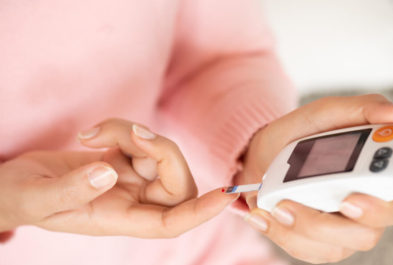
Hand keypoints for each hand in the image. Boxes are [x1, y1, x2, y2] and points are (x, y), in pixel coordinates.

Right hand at [0, 119, 237, 236]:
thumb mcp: (37, 198)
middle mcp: (131, 201)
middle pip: (175, 181)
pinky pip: (140, 139)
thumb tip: (108, 172)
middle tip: (129, 133)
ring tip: (93, 134)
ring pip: (158, 154)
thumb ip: (71, 189)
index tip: (227, 194)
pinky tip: (92, 134)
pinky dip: (122, 128)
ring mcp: (129, 178)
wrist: (12, 184)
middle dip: (161, 151)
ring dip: (133, 133)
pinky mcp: (121, 158)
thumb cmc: (19, 198)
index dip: (201, 211)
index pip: (171, 222)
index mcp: (118, 220)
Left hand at [237, 94, 392, 262]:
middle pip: (366, 235)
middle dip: (327, 224)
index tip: (350, 198)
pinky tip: (260, 214)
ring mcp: (340, 231)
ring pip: (331, 247)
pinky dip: (279, 233)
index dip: (382, 208)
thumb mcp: (326, 113)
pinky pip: (303, 249)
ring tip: (272, 204)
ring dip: (297, 227)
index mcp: (376, 181)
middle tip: (291, 203)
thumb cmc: (301, 134)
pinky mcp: (315, 243)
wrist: (264, 154)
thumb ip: (364, 109)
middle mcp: (364, 211)